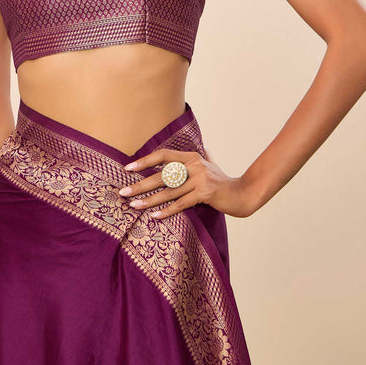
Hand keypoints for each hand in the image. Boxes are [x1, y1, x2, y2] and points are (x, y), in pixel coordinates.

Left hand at [117, 146, 254, 218]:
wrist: (242, 194)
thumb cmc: (221, 181)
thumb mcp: (209, 164)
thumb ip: (199, 157)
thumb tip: (194, 148)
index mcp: (191, 156)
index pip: (163, 155)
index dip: (145, 161)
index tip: (128, 168)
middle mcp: (194, 164)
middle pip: (162, 175)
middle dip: (140, 184)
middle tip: (123, 192)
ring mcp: (200, 179)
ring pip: (169, 192)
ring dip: (149, 200)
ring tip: (134, 206)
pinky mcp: (205, 193)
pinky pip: (181, 204)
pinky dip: (166, 211)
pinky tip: (154, 216)